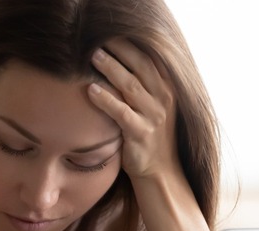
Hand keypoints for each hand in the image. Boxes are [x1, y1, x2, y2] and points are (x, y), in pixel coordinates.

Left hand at [88, 39, 178, 180]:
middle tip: (97, 38)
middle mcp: (163, 98)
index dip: (132, 43)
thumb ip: (143, 84)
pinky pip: (121, 112)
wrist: (161, 171)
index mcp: (167, 87)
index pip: (150, 57)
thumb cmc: (151, 134)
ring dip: (110, 68)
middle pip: (140, 65)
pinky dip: (106, 100)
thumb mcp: (154, 105)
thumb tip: (119, 60)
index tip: (111, 31)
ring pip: (130, 85)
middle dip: (119, 49)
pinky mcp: (140, 133)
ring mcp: (153, 116)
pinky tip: (91, 90)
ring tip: (92, 55)